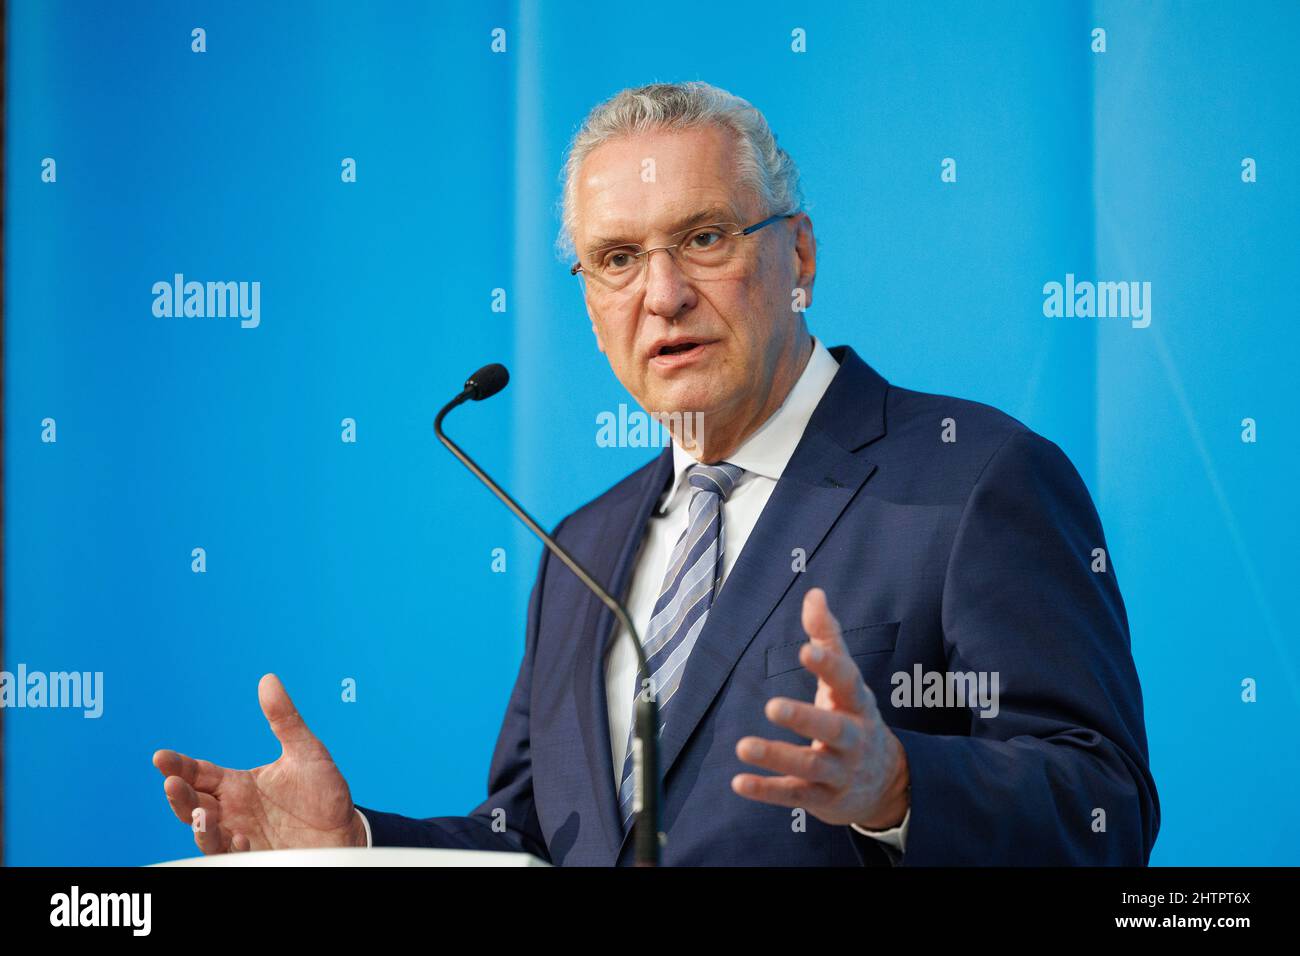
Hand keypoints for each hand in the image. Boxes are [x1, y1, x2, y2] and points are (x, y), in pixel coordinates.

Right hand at [153, 674, 366, 853]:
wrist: (346, 832)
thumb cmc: (323, 793)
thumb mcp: (307, 752)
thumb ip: (285, 719)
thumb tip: (268, 679)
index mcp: (238, 786)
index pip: (199, 773)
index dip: (178, 765)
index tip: (160, 757)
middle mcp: (233, 812)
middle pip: (193, 804)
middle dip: (179, 796)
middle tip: (172, 784)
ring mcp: (241, 838)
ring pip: (206, 834)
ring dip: (200, 827)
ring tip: (203, 815)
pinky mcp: (255, 859)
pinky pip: (232, 857)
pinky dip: (230, 848)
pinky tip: (239, 838)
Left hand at [732, 588, 908, 829]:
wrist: (886, 784)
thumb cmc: (854, 717)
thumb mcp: (846, 680)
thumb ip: (828, 637)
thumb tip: (814, 593)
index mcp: (857, 703)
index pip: (846, 681)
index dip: (828, 665)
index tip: (805, 649)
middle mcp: (852, 738)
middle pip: (833, 729)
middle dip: (804, 718)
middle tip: (772, 706)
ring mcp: (839, 771)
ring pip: (811, 765)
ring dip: (777, 756)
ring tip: (743, 746)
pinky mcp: (822, 798)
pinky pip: (794, 794)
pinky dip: (767, 790)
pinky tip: (739, 781)